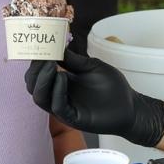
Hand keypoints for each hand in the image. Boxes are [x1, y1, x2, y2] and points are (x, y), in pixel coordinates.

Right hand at [25, 47, 163, 147]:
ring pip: (40, 97)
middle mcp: (59, 94)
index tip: (37, 45)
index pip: (39, 73)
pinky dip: (56, 91)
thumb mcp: (92, 66)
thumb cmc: (113, 87)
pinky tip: (62, 76)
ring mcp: (64, 107)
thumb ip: (73, 60)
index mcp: (61, 81)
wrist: (130, 105)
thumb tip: (56, 46)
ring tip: (50, 64)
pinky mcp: (72, 118)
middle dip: (35, 70)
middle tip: (42, 56)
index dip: (36, 60)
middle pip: (34, 85)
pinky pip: (57, 106)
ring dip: (42, 80)